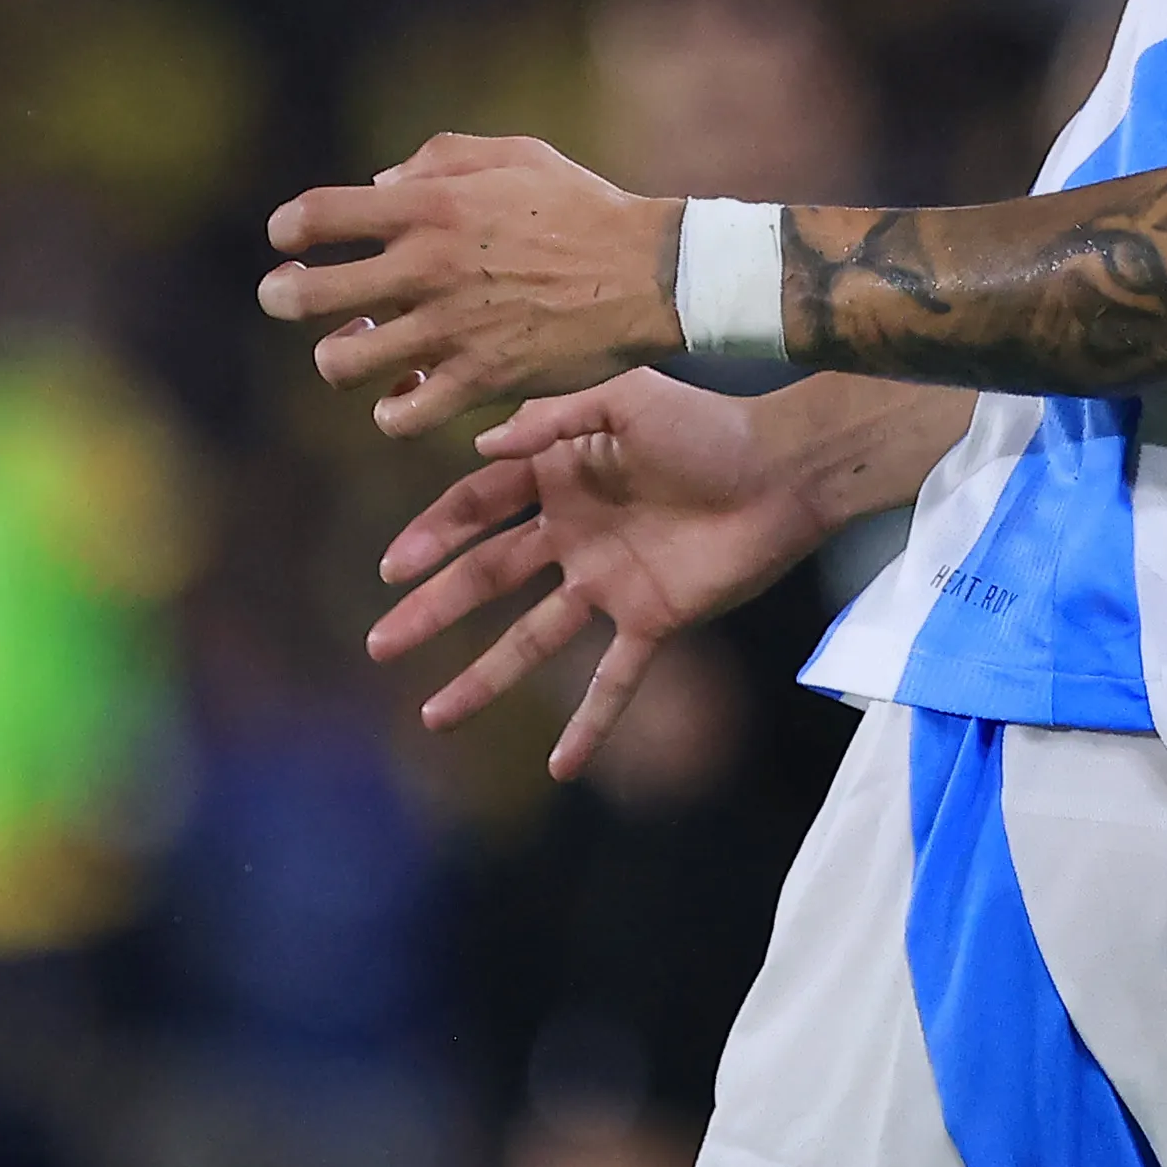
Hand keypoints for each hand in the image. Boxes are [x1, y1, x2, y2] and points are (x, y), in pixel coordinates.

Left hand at [263, 130, 685, 435]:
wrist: (649, 274)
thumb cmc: (583, 207)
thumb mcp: (517, 154)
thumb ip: (441, 157)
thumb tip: (379, 186)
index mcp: (432, 205)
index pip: (318, 214)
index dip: (289, 228)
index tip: (291, 238)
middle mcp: (427, 267)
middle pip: (307, 294)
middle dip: (282, 295)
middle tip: (286, 295)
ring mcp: (449, 329)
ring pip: (340, 363)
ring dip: (335, 357)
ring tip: (353, 347)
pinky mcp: (478, 381)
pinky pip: (400, 415)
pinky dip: (390, 408)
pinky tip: (403, 391)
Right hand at [368, 374, 833, 776]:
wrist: (785, 469)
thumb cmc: (707, 423)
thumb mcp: (624, 398)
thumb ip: (552, 421)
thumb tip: (481, 445)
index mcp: (562, 478)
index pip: (478, 509)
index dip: (433, 537)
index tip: (391, 569)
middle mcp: (575, 536)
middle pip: (488, 579)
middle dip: (433, 609)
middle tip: (381, 642)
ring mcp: (611, 583)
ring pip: (533, 641)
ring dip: (483, 678)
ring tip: (433, 716)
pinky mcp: (654, 620)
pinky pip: (616, 682)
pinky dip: (590, 725)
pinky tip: (561, 768)